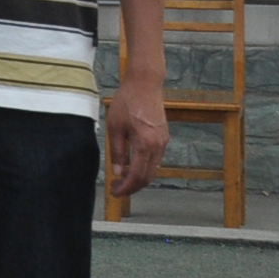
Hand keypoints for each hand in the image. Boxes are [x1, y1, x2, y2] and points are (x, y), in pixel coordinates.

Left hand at [106, 83, 169, 197]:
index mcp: (145, 145)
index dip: (126, 188)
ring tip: (122, 180)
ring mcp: (164, 143)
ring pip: (153, 170)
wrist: (145, 85)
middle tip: (116, 189)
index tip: (114, 192)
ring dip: (139, 179)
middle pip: (148, 177)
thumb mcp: (115, 127)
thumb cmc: (127, 103)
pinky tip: (132, 167)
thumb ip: (118, 152)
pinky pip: (156, 160)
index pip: (137, 176)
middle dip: (132, 187)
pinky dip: (145, 168)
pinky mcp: (164, 138)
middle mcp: (158, 147)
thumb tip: (118, 173)